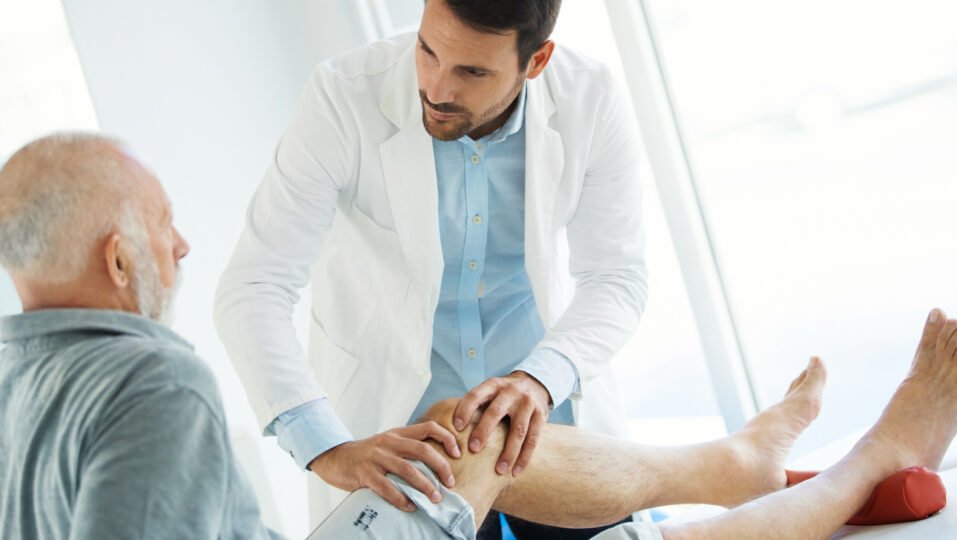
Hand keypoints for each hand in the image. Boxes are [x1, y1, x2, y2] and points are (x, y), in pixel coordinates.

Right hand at [308, 422, 460, 511]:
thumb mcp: (388, 444)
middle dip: (441, 467)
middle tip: (450, 482)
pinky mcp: (365, 473)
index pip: (428, 427)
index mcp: (398, 434)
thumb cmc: (366, 455)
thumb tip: (437, 461)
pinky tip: (410, 506)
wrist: (334, 457)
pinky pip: (387, 488)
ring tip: (435, 498)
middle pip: (423, 450)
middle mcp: (389, 443)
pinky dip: (401, 499)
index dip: (447, 438)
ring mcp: (377, 457)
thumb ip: (407, 447)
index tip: (458, 454)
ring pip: (408, 470)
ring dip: (425, 486)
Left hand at [453, 371, 549, 476]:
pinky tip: (516, 471)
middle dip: (484, 431)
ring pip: (518, 430)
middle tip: (473, 450)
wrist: (535, 383)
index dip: (465, 409)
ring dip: (508, 452)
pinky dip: (524, 457)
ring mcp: (528, 403)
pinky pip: (533, 439)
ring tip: (499, 470)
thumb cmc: (503, 394)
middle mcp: (511, 392)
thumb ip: (475, 406)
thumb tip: (445, 429)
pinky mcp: (541, 415)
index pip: (476, 395)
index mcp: (493, 385)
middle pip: (496, 412)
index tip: (456, 428)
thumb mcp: (490, 391)